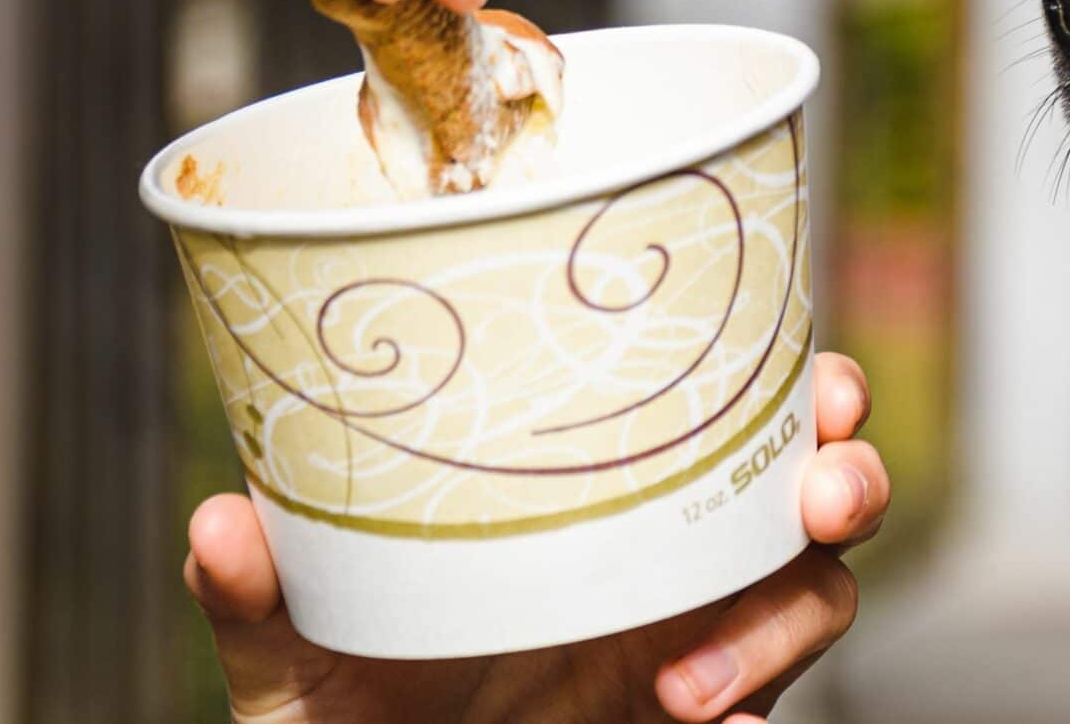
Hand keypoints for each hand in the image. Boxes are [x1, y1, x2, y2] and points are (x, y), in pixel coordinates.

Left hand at [185, 352, 888, 722]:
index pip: (739, 421)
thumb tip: (219, 521)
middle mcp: (676, 569)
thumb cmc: (346, 721)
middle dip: (850, 477)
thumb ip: (263, 602)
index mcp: (611, 509)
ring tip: (690, 689)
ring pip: (817, 605)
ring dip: (783, 624)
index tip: (821, 379)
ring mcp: (696, 656)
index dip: (809, 388)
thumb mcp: (298, 664)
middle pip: (820, 498)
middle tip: (821, 493)